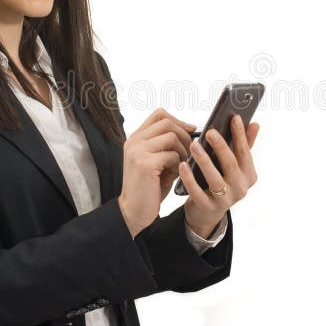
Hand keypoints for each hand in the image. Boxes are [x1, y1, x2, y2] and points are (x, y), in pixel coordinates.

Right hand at [118, 108, 195, 237]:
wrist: (134, 210)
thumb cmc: (149, 187)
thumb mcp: (157, 160)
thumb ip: (167, 144)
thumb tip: (191, 130)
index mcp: (136, 138)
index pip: (159, 114)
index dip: (178, 120)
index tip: (190, 130)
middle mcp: (134, 141)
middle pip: (167, 123)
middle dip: (184, 135)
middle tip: (189, 151)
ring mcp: (138, 151)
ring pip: (171, 137)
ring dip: (183, 151)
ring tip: (180, 165)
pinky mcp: (145, 164)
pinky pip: (172, 155)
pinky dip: (179, 164)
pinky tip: (175, 174)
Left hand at [180, 114, 259, 238]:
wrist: (207, 212)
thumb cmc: (221, 181)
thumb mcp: (234, 165)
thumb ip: (244, 146)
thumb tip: (255, 124)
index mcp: (248, 175)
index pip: (245, 152)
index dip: (240, 134)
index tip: (235, 118)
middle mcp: (240, 188)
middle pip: (231, 164)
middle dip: (221, 146)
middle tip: (210, 131)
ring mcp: (225, 200)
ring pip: (215, 178)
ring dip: (204, 160)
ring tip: (194, 145)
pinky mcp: (208, 207)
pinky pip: (198, 192)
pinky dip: (190, 178)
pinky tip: (183, 165)